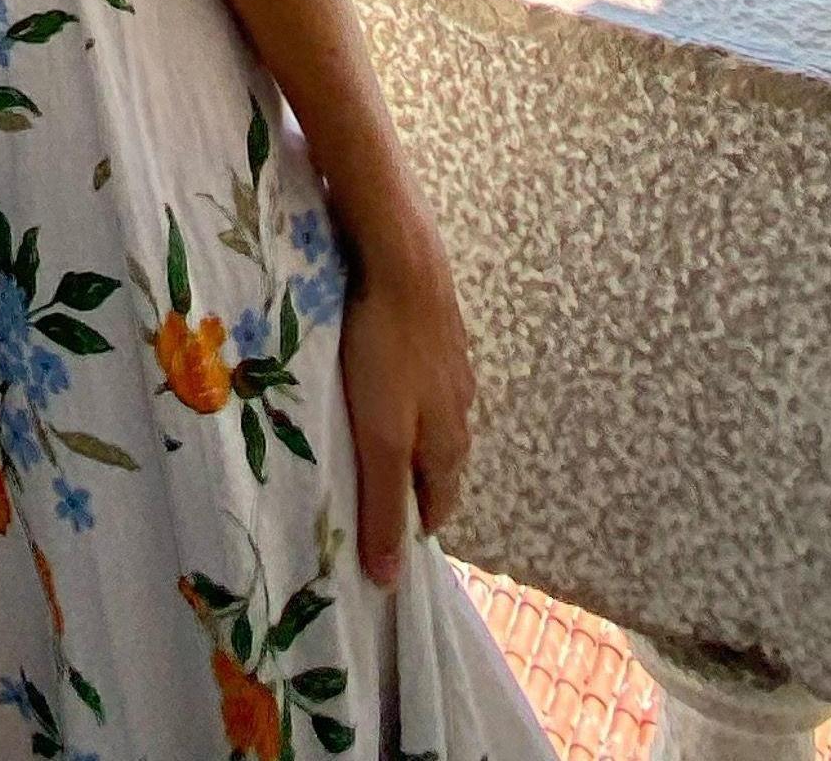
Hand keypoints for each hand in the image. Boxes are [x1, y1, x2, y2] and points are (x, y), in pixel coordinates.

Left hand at [334, 217, 474, 590]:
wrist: (398, 252)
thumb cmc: (384, 346)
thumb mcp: (379, 434)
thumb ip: (383, 500)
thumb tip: (390, 579)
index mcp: (449, 438)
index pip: (439, 502)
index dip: (412, 526)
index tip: (384, 543)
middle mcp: (459, 404)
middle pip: (438, 460)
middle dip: (412, 481)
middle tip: (372, 492)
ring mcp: (450, 361)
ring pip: (432, 414)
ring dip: (408, 433)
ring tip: (371, 438)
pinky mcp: (434, 323)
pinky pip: (420, 372)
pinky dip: (402, 388)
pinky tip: (378, 374)